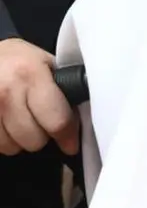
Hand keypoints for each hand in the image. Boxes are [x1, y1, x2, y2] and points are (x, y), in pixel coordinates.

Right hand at [0, 38, 77, 155]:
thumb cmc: (19, 60)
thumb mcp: (47, 64)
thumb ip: (63, 90)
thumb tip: (77, 123)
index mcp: (32, 75)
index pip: (56, 120)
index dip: (67, 136)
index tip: (70, 144)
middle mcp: (7, 92)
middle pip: (34, 140)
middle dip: (42, 136)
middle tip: (42, 123)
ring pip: (12, 147)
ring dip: (20, 140)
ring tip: (22, 121)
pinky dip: (4, 139)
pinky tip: (7, 124)